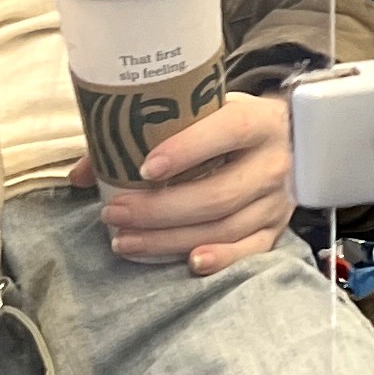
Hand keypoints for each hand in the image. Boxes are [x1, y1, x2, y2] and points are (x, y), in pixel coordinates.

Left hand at [86, 94, 294, 277]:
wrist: (290, 138)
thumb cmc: (231, 123)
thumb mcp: (202, 112)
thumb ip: (145, 132)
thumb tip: (83, 174)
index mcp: (257, 121)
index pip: (227, 131)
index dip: (186, 150)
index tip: (144, 168)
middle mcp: (272, 162)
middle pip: (217, 194)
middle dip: (159, 209)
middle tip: (115, 213)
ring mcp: (276, 201)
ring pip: (224, 227)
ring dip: (170, 239)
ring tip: (125, 240)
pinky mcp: (275, 228)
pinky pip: (249, 251)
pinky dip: (220, 258)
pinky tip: (188, 262)